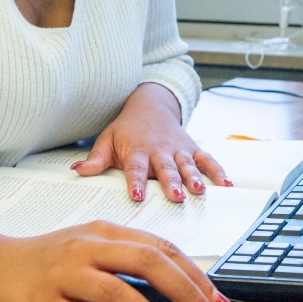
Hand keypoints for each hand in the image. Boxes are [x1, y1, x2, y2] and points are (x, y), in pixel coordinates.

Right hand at [0, 212, 233, 301]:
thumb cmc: (40, 263)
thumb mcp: (86, 251)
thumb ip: (124, 264)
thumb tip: (174, 293)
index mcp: (103, 232)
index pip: (160, 248)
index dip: (194, 274)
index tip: (219, 299)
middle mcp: (87, 248)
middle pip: (147, 262)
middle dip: (186, 291)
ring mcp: (65, 275)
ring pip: (120, 293)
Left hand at [73, 82, 230, 200]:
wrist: (151, 105)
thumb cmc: (127, 129)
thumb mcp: (107, 140)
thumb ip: (96, 159)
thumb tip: (76, 170)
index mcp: (137, 150)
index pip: (135, 168)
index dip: (135, 182)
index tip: (136, 195)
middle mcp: (159, 150)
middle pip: (165, 168)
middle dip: (171, 182)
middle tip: (175, 196)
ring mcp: (178, 149)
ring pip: (187, 165)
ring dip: (194, 178)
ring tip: (199, 191)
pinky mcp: (192, 149)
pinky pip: (207, 160)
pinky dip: (218, 171)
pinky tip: (226, 184)